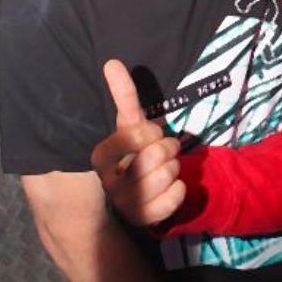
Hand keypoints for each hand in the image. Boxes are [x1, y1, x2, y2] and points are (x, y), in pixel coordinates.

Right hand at [91, 59, 186, 225]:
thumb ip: (123, 96)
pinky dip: (180, 188)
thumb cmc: (135, 153)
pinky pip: (175, 195)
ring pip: (167, 173)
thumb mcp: (129, 125)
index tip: (147, 135)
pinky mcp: (145, 219)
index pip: (134, 134)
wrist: (139, 194)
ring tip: (166, 168)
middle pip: (155, 154)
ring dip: (175, 167)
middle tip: (164, 151)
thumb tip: (112, 62)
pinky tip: (172, 187)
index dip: (149, 132)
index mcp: (101, 157)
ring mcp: (126, 203)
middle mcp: (109, 182)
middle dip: (168, 147)